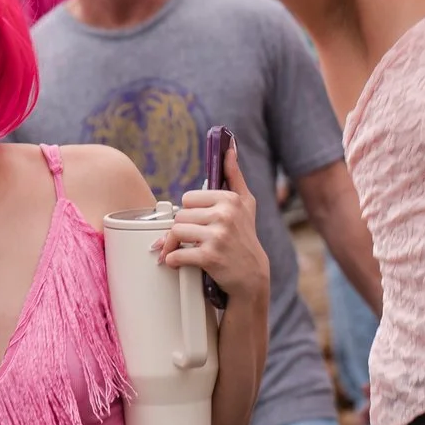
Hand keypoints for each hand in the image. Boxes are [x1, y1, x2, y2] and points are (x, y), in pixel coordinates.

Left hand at [158, 146, 270, 306]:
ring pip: (176, 232)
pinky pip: (177, 254)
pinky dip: (173, 260)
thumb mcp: (245, 204)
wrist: (252, 275)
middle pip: (180, 216)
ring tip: (182, 249)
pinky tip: (179, 261)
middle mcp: (225, 215)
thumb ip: (234, 175)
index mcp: (230, 199)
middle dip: (182, 229)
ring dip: (173, 244)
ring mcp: (218, 236)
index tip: (197, 222)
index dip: (190, 212)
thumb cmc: (245, 237)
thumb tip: (230, 149)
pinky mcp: (210, 256)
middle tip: (189, 239)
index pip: (188, 198)